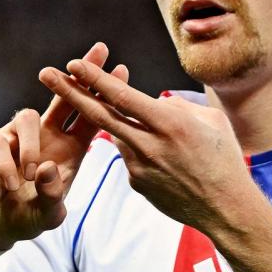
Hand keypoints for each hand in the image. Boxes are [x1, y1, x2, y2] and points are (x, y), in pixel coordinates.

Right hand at [0, 43, 128, 249]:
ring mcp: (17, 136)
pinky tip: (11, 183)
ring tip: (32, 176)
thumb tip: (49, 168)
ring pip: (28, 115)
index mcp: (69, 148)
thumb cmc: (26, 216)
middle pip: (65, 96)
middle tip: (100, 50)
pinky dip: (7, 163)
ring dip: (32, 147)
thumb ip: (52, 196)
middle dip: (80, 74)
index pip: (91, 116)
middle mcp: (45, 135)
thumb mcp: (48, 214)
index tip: (122, 71)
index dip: (104, 95)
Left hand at [38, 55, 250, 232]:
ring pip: (119, 135)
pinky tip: (170, 166)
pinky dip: (142, 152)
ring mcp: (139, 167)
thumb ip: (177, 107)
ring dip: (126, 128)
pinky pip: (132, 158)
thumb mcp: (211, 121)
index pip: (121, 96)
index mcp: (169, 123)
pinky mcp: (136, 183)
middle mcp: (149, 144)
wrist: (226, 209)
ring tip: (168, 144)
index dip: (94, 78)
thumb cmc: (225, 160)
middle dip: (69, 91)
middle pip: (99, 114)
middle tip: (45, 74)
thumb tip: (153, 102)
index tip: (73, 63)